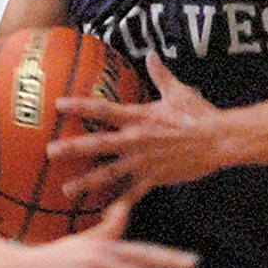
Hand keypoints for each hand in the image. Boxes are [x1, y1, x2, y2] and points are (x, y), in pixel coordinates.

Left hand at [48, 52, 225, 197]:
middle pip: (98, 144)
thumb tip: (151, 55)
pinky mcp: (154, 179)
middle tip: (49, 152)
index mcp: (139, 117)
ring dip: (86, 183)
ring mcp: (144, 162)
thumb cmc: (198, 114)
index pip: (103, 110)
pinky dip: (117, 204)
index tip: (58, 104)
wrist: (218, 141)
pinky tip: (102, 213)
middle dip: (72, 148)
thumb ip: (160, 74)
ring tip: (65, 191)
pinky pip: (132, 194)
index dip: (80, 106)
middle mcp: (136, 140)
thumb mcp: (178, 91)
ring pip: (109, 174)